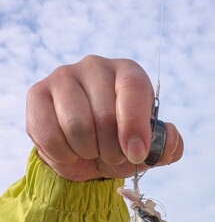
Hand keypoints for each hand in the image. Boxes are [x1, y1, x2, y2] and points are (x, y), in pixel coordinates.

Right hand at [26, 55, 183, 180]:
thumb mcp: (149, 148)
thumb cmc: (120, 143)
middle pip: (105, 116)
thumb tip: (170, 141)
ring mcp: (63, 76)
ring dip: (88, 153)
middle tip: (113, 155)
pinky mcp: (37, 94)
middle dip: (112, 150)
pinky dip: (64, 155)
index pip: (133, 89)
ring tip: (92, 151)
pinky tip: (70, 150)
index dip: (135, 125)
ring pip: (77, 127)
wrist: (83, 152)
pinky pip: (50, 135)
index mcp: (127, 73)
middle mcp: (95, 66)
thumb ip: (167, 145)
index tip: (137, 153)